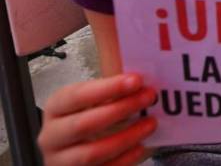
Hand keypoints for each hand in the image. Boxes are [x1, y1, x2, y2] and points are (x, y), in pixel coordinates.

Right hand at [38, 73, 156, 165]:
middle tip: (148, 97)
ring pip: (93, 152)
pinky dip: (125, 159)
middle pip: (85, 124)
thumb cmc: (86, 117)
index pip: (77, 96)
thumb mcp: (91, 100)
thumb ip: (111, 91)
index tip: (136, 80)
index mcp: (56, 108)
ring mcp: (61, 160)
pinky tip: (142, 147)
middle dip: (121, 109)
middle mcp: (52, 136)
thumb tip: (141, 82)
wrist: (71, 148)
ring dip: (126, 137)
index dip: (108, 88)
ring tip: (151, 123)